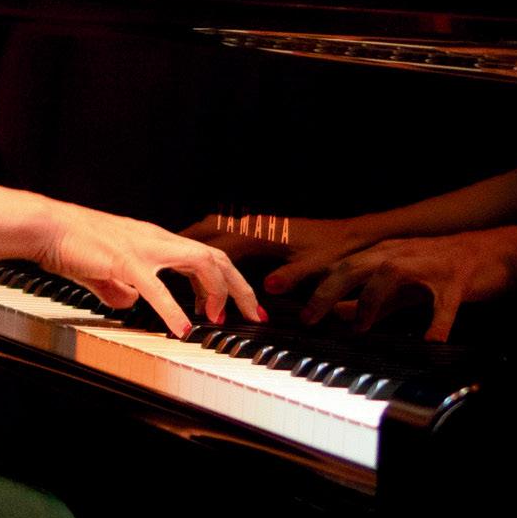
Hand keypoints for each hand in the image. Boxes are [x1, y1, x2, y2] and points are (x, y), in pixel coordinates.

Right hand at [41, 208, 264, 339]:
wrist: (47, 227)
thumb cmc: (72, 245)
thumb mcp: (105, 272)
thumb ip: (120, 288)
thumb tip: (130, 303)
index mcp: (155, 240)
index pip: (205, 256)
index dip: (226, 282)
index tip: (234, 308)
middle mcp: (157, 239)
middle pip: (215, 257)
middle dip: (239, 287)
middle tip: (251, 313)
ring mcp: (143, 248)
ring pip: (199, 262)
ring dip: (216, 292)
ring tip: (217, 319)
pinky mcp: (124, 261)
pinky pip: (156, 288)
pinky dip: (172, 310)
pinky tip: (181, 328)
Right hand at [183, 211, 369, 270]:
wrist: (351, 235)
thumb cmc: (333, 249)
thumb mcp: (315, 265)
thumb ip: (291, 275)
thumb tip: (267, 288)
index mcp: (262, 233)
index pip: (224, 250)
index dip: (208, 273)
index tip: (196, 292)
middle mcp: (253, 226)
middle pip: (209, 230)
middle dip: (186, 246)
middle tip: (166, 261)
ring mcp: (255, 225)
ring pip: (215, 230)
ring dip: (198, 245)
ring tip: (182, 266)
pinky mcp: (260, 230)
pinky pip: (225, 234)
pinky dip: (211, 246)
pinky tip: (209, 262)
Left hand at [265, 230, 515, 342]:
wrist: (491, 252)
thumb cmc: (441, 270)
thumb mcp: (400, 286)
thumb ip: (370, 301)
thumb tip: (338, 316)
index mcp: (382, 254)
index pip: (336, 265)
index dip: (305, 277)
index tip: (274, 289)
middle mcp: (398, 253)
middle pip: (353, 266)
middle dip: (326, 291)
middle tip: (308, 317)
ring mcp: (427, 264)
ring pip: (389, 275)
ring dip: (371, 302)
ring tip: (360, 329)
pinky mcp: (456, 279)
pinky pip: (443, 303)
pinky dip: (436, 322)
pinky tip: (431, 341)